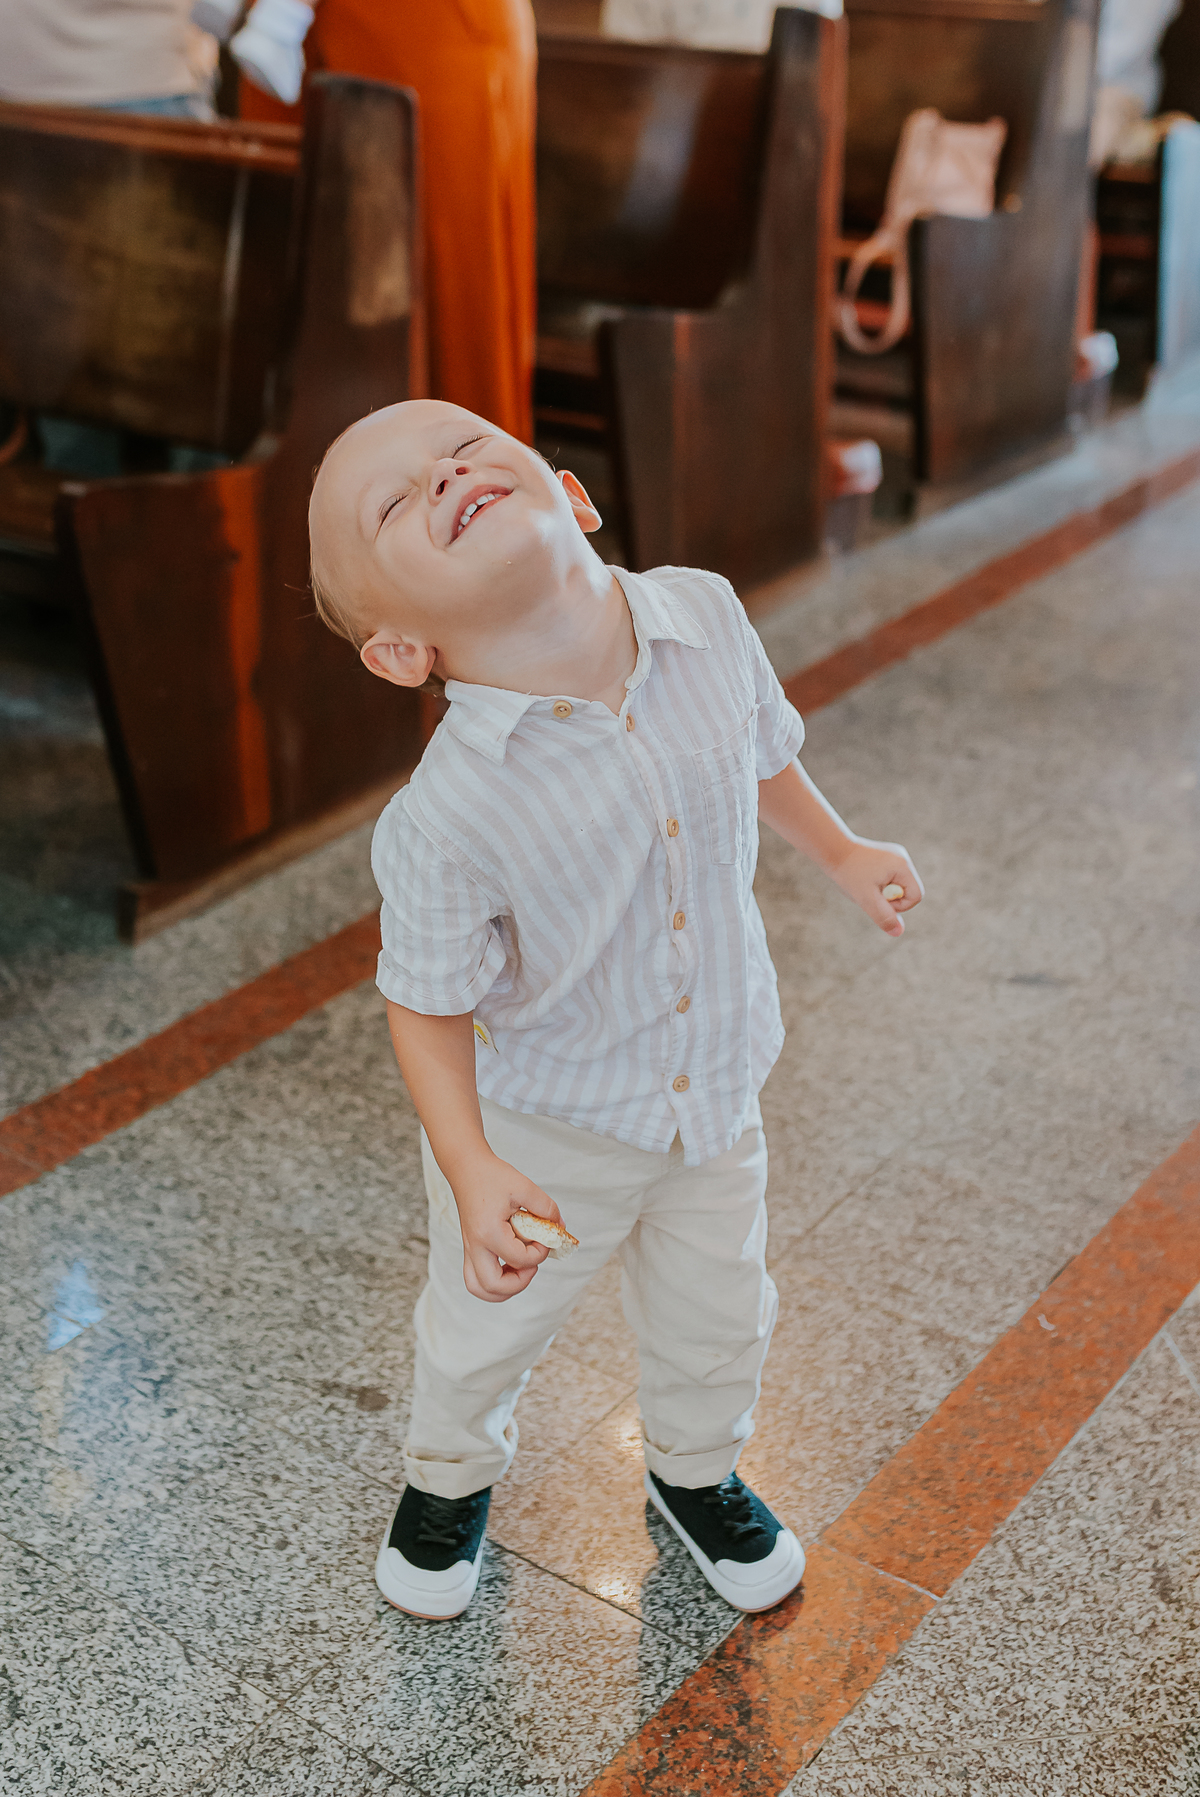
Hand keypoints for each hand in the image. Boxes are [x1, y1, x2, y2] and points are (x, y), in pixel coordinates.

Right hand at [450, 1150, 566, 1301]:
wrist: (466, 1168)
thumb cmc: (492, 1176)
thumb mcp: (524, 1186)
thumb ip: (546, 1207)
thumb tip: (559, 1228)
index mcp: (489, 1232)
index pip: (519, 1260)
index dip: (540, 1253)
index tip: (545, 1237)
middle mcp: (475, 1246)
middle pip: (493, 1286)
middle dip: (519, 1283)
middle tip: (531, 1264)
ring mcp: (469, 1249)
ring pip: (479, 1288)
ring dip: (503, 1288)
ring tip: (519, 1270)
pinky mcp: (470, 1248)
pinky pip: (476, 1278)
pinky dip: (494, 1282)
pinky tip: (510, 1264)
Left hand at [829, 839, 923, 936]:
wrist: (832, 849)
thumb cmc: (849, 873)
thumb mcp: (866, 898)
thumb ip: (883, 915)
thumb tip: (898, 932)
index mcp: (903, 866)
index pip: (916, 896)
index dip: (899, 906)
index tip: (878, 901)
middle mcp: (903, 858)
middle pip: (907, 891)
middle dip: (889, 898)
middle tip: (869, 893)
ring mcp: (895, 856)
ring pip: (897, 885)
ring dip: (882, 891)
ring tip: (864, 884)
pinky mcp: (886, 856)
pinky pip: (889, 878)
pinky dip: (877, 884)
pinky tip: (863, 877)